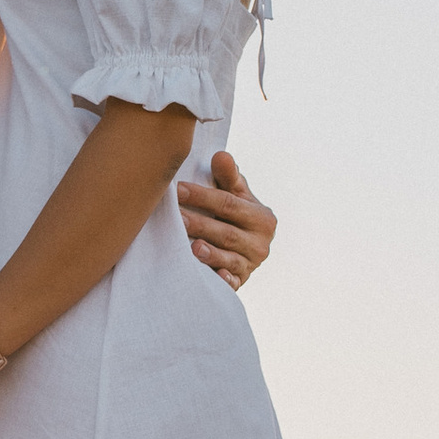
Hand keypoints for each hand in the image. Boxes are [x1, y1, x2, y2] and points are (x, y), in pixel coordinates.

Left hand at [176, 150, 274, 288]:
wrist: (247, 250)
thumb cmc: (236, 216)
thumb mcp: (238, 196)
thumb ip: (229, 177)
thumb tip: (220, 155)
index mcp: (262, 218)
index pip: (229, 204)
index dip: (203, 196)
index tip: (178, 189)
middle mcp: (261, 243)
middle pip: (227, 232)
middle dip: (200, 224)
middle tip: (176, 217)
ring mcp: (251, 264)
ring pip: (229, 259)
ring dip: (210, 253)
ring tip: (191, 246)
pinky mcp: (241, 281)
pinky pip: (233, 282)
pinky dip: (224, 280)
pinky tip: (214, 276)